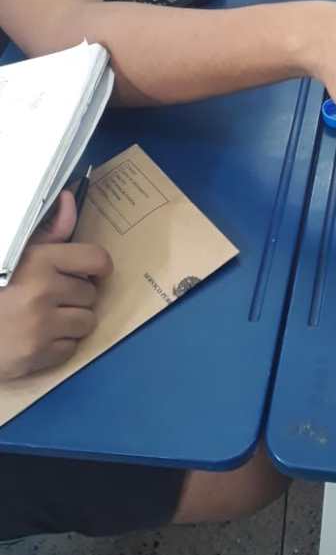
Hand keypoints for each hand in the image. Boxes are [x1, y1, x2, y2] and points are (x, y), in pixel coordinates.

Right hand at [0, 191, 112, 381]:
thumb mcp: (17, 254)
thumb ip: (49, 232)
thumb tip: (68, 199)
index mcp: (38, 261)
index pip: (96, 259)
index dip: (98, 267)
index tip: (91, 273)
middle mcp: (43, 292)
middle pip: (91, 294)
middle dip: (75, 297)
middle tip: (49, 298)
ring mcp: (41, 326)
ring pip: (87, 322)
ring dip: (71, 322)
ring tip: (44, 318)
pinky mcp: (37, 355)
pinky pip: (71, 348)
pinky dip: (58, 345)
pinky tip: (36, 337)